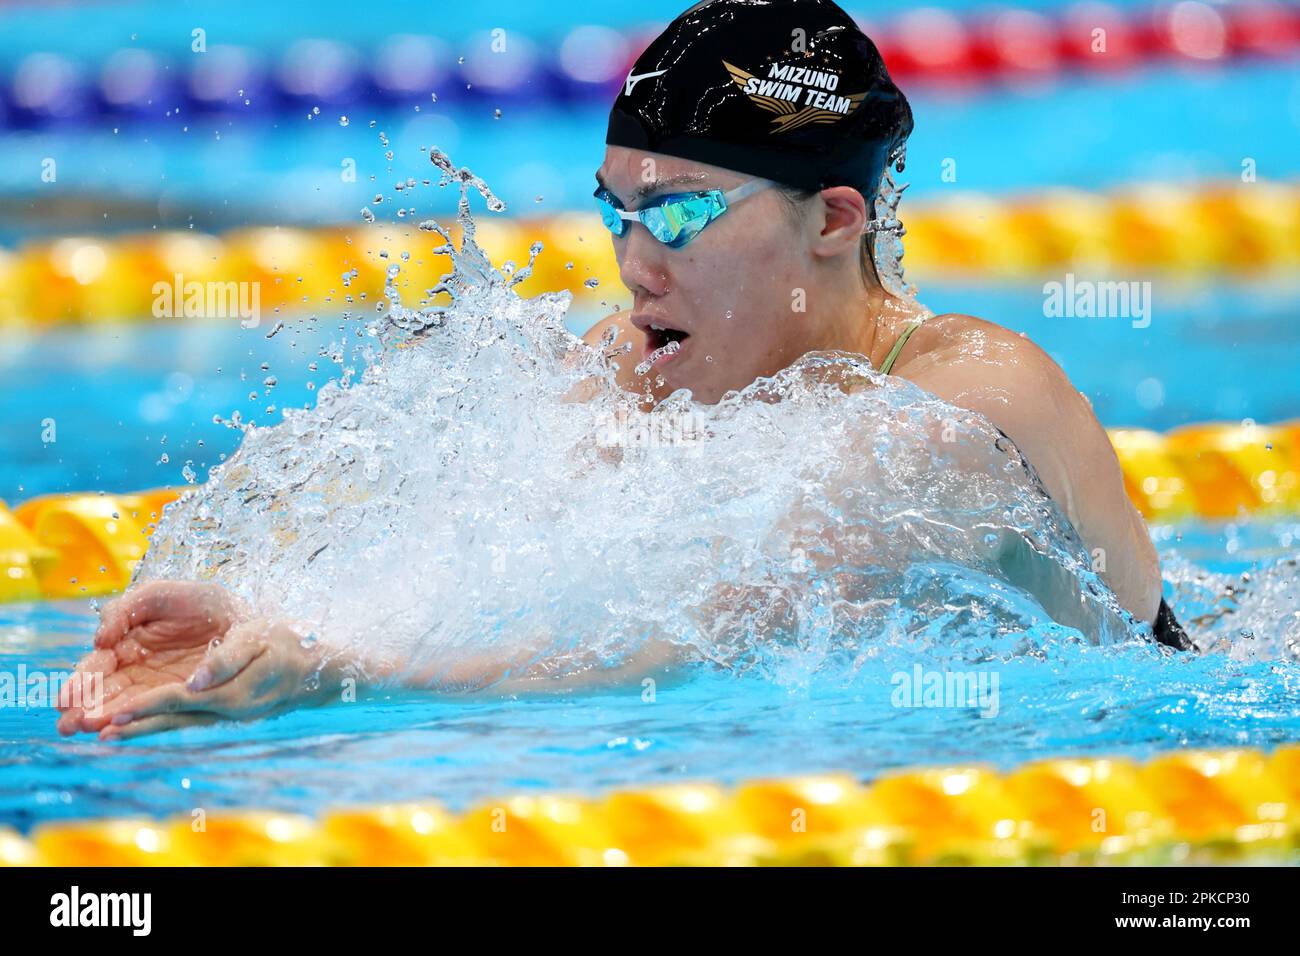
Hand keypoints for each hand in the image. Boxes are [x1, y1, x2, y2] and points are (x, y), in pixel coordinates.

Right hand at [56, 579, 245, 737]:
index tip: (67, 697)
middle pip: (105, 692)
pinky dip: (134, 722)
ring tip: (84, 729)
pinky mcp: (181, 697)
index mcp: (128, 642)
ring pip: (124, 705)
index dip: (82, 681)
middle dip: (84, 708)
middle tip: (68, 723)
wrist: (245, 616)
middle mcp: (138, 669)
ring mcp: (158, 685)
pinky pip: (155, 712)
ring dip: (103, 718)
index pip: (98, 665)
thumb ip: (125, 609)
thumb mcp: (159, 596)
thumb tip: (100, 640)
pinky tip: (113, 733)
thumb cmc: (200, 602)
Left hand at [86, 617, 323, 739]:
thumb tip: (194, 680)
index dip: (145, 706)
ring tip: (104, 735)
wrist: (318, 668)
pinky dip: (159, 722)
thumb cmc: (289, 646)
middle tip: (94, 733)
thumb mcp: (261, 641)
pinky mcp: (225, 712)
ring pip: (175, 724)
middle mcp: (225, 712)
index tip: (114, 713)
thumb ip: (228, 659)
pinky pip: (185, 720)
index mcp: (232, 695)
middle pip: (171, 721)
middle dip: (132, 726)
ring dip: (141, 729)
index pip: (179, 700)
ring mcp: (226, 716)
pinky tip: (141, 725)